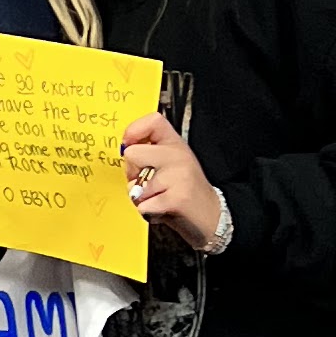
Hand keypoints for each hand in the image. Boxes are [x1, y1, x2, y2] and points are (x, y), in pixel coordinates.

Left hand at [120, 110, 222, 249]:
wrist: (211, 216)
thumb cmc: (184, 191)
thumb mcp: (169, 163)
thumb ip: (148, 152)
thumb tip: (124, 149)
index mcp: (175, 144)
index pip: (153, 120)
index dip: (134, 131)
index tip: (130, 144)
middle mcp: (178, 155)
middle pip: (132, 154)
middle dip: (132, 174)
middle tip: (150, 183)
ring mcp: (179, 176)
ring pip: (134, 185)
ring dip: (140, 198)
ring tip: (159, 198)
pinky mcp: (177, 198)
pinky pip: (142, 205)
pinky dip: (147, 212)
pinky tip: (163, 210)